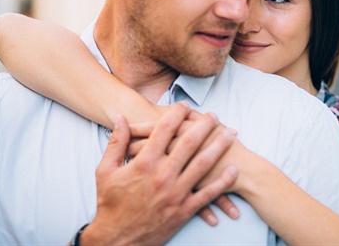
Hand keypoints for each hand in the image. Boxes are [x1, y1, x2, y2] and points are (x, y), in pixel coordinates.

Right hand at [81, 103, 237, 244]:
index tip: (185, 106)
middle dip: (205, 125)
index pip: (164, 129)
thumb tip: (121, 118)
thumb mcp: (105, 170)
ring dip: (219, 147)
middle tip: (214, 116)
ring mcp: (175, 193)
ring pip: (203, 164)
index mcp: (143, 163)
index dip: (177, 114)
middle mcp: (162, 175)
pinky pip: (208, 194)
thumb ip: (116, 143)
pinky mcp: (183, 210)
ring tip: (230, 134)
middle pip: (189, 142)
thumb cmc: (110, 203)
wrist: (117, 239)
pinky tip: (233, 170)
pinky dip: (222, 182)